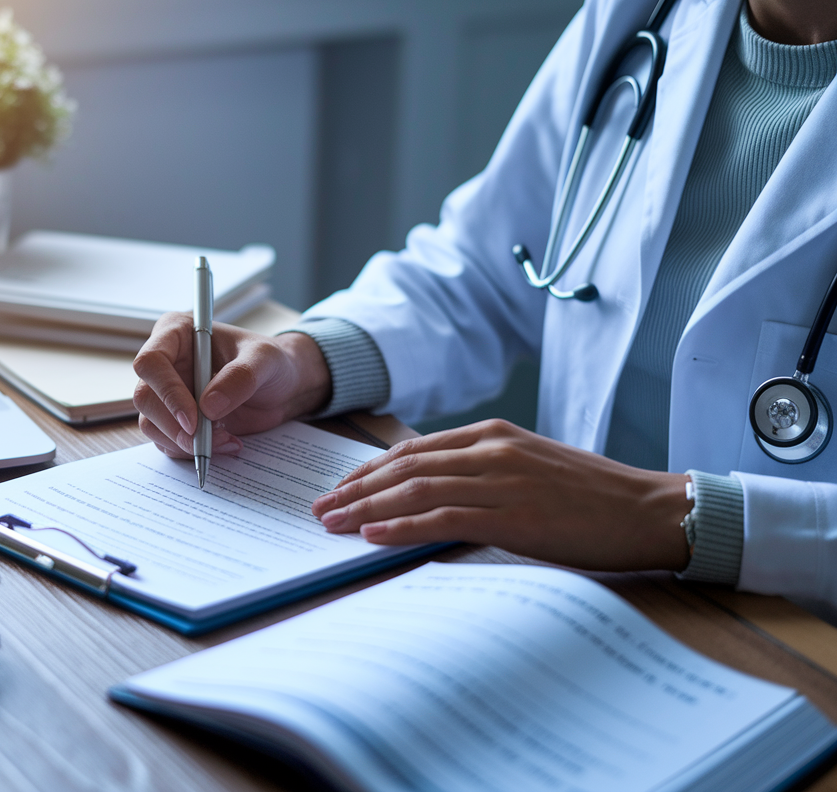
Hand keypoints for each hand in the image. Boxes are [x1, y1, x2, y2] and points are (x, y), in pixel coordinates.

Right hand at [132, 313, 330, 457]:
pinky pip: (167, 441)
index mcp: (176, 333)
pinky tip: (225, 443)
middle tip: (208, 440)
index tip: (194, 419)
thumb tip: (208, 407)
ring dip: (185, 442)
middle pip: (145, 398)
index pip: (151, 362)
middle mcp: (165, 362)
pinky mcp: (175, 419)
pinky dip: (192, 451)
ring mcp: (167, 393)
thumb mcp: (265, 361)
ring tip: (226, 439)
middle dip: (175, 426)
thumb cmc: (270, 362)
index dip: (167, 392)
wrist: (281, 387)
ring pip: (152, 424)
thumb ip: (240, 377)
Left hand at [312, 419, 691, 571]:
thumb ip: (482, 471)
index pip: (413, 449)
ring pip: (417, 490)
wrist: (649, 510)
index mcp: (493, 435)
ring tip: (334, 523)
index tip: (340, 487)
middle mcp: (492, 450)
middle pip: (405, 467)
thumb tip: (431, 492)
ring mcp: (502, 480)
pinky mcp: (515, 514)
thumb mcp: (530, 467)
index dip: (370, 469)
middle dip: (356, 489)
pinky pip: (445, 518)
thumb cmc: (591, 496)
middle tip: (320, 509)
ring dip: (368, 508)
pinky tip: (374, 535)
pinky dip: (403, 526)